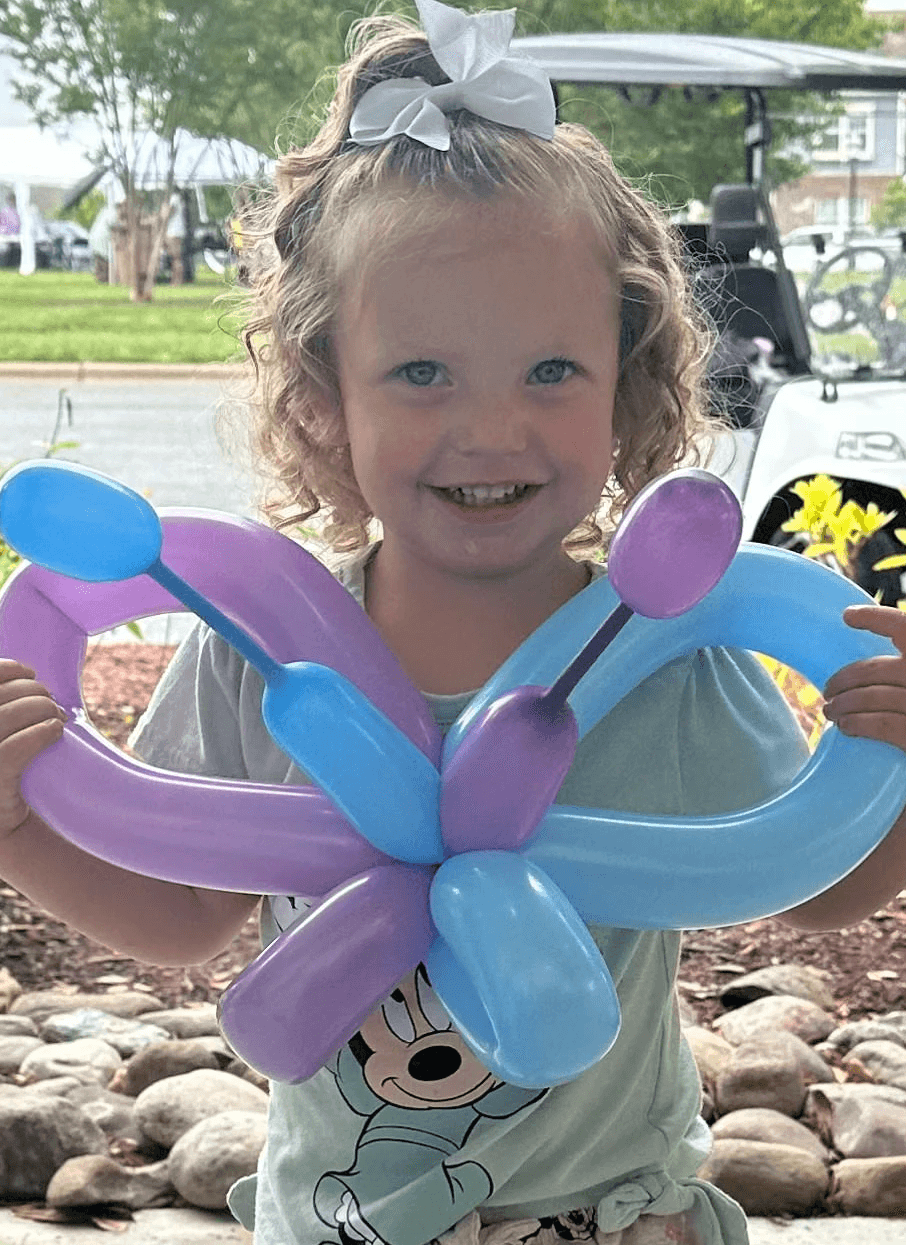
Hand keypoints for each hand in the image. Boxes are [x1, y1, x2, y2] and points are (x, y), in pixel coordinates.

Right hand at [0, 659, 65, 838]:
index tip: (29, 672)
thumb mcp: (1, 734)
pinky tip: (56, 731)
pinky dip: (40, 733)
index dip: (5, 670)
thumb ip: (5, 709)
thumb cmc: (2, 770)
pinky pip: (14, 749)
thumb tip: (27, 673)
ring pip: (5, 718)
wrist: (1, 825)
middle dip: (31, 692)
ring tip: (58, 717)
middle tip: (52, 702)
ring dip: (41, 709)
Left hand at [823, 605, 905, 752]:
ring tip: (831, 710)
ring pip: (871, 696)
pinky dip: (858, 723)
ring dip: (843, 703)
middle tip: (829, 689)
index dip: (875, 618)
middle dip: (846, 678)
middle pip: (876, 669)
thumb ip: (904, 667)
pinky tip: (846, 727)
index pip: (903, 627)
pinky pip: (881, 723)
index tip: (848, 616)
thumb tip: (884, 654)